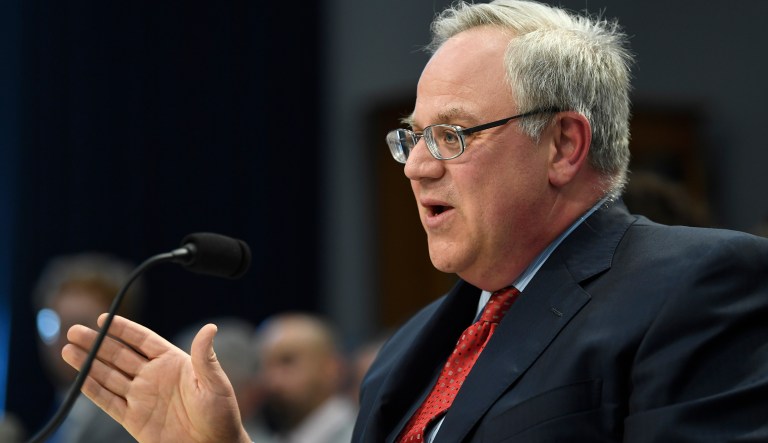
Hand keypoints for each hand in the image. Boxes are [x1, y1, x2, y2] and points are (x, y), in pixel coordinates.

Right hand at [62, 314, 251, 442]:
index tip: (103, 318)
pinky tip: (78, 379)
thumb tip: (210, 328)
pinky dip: (92, 391)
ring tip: (67, 350)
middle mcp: (154, 376)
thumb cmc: (221, 414)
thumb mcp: (215, 383)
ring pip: (109, 376)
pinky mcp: (134, 419)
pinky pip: (109, 402)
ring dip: (88, 364)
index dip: (123, 329)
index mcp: (173, 362)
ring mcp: (142, 397)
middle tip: (74, 331)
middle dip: (96, 343)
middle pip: (119, 355)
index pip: (143, 340)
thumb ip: (205, 356)